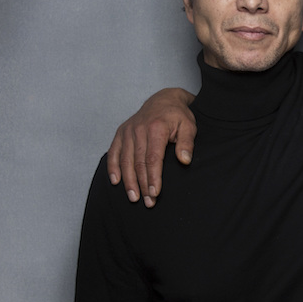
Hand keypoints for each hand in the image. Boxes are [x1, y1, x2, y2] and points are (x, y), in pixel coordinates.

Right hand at [106, 88, 196, 206]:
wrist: (164, 99)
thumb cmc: (178, 115)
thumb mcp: (189, 126)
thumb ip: (187, 143)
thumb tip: (185, 160)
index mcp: (155, 129)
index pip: (153, 159)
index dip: (153, 178)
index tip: (155, 193)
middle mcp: (138, 130)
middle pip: (138, 163)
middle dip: (142, 184)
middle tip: (147, 202)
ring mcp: (127, 131)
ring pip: (125, 160)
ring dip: (128, 181)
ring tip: (133, 198)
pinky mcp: (121, 133)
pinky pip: (114, 152)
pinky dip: (113, 167)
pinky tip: (115, 182)